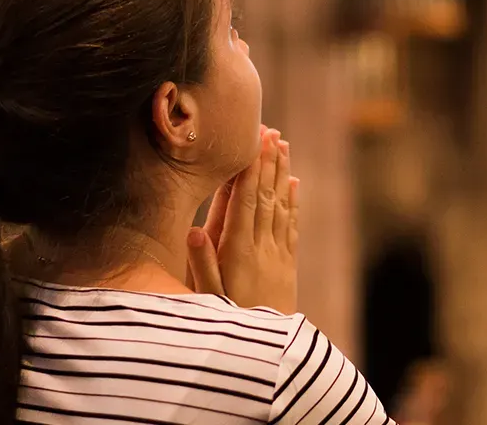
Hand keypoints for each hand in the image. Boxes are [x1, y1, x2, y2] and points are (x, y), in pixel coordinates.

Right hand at [187, 128, 297, 313]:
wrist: (268, 353)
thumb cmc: (229, 324)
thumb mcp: (208, 300)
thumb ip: (201, 265)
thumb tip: (192, 229)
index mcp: (239, 252)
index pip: (247, 202)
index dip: (251, 171)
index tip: (255, 143)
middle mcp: (262, 249)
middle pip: (267, 197)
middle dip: (268, 163)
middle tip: (271, 132)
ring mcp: (278, 256)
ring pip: (281, 207)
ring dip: (282, 175)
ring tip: (283, 146)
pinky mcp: (287, 266)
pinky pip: (290, 226)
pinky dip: (292, 202)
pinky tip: (294, 184)